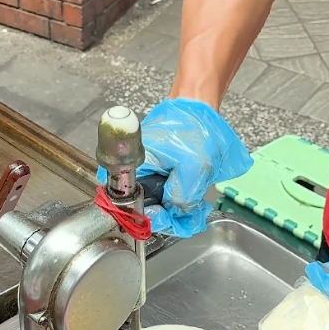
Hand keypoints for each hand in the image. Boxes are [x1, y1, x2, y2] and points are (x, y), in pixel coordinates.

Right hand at [136, 98, 251, 236]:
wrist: (197, 108)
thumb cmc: (193, 128)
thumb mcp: (194, 168)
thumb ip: (182, 197)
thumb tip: (175, 216)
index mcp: (132, 167)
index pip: (131, 207)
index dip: (153, 219)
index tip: (174, 221)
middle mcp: (133, 173)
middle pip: (144, 209)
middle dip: (169, 217)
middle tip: (192, 217)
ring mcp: (145, 174)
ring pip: (155, 205)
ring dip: (176, 212)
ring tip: (197, 209)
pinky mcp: (156, 174)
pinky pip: (163, 196)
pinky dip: (177, 202)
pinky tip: (193, 202)